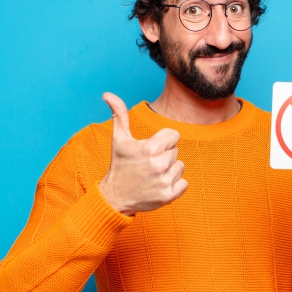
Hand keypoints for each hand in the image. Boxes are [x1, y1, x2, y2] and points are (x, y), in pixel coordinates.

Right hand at [98, 93, 187, 215]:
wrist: (115, 197)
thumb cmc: (120, 165)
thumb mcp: (119, 139)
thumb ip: (119, 114)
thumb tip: (107, 94)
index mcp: (149, 148)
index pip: (174, 135)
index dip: (162, 141)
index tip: (150, 149)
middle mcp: (159, 164)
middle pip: (175, 151)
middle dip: (164, 155)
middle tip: (148, 164)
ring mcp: (165, 181)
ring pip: (180, 166)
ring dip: (169, 170)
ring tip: (153, 174)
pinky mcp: (170, 196)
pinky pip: (184, 183)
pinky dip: (174, 185)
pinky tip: (159, 185)